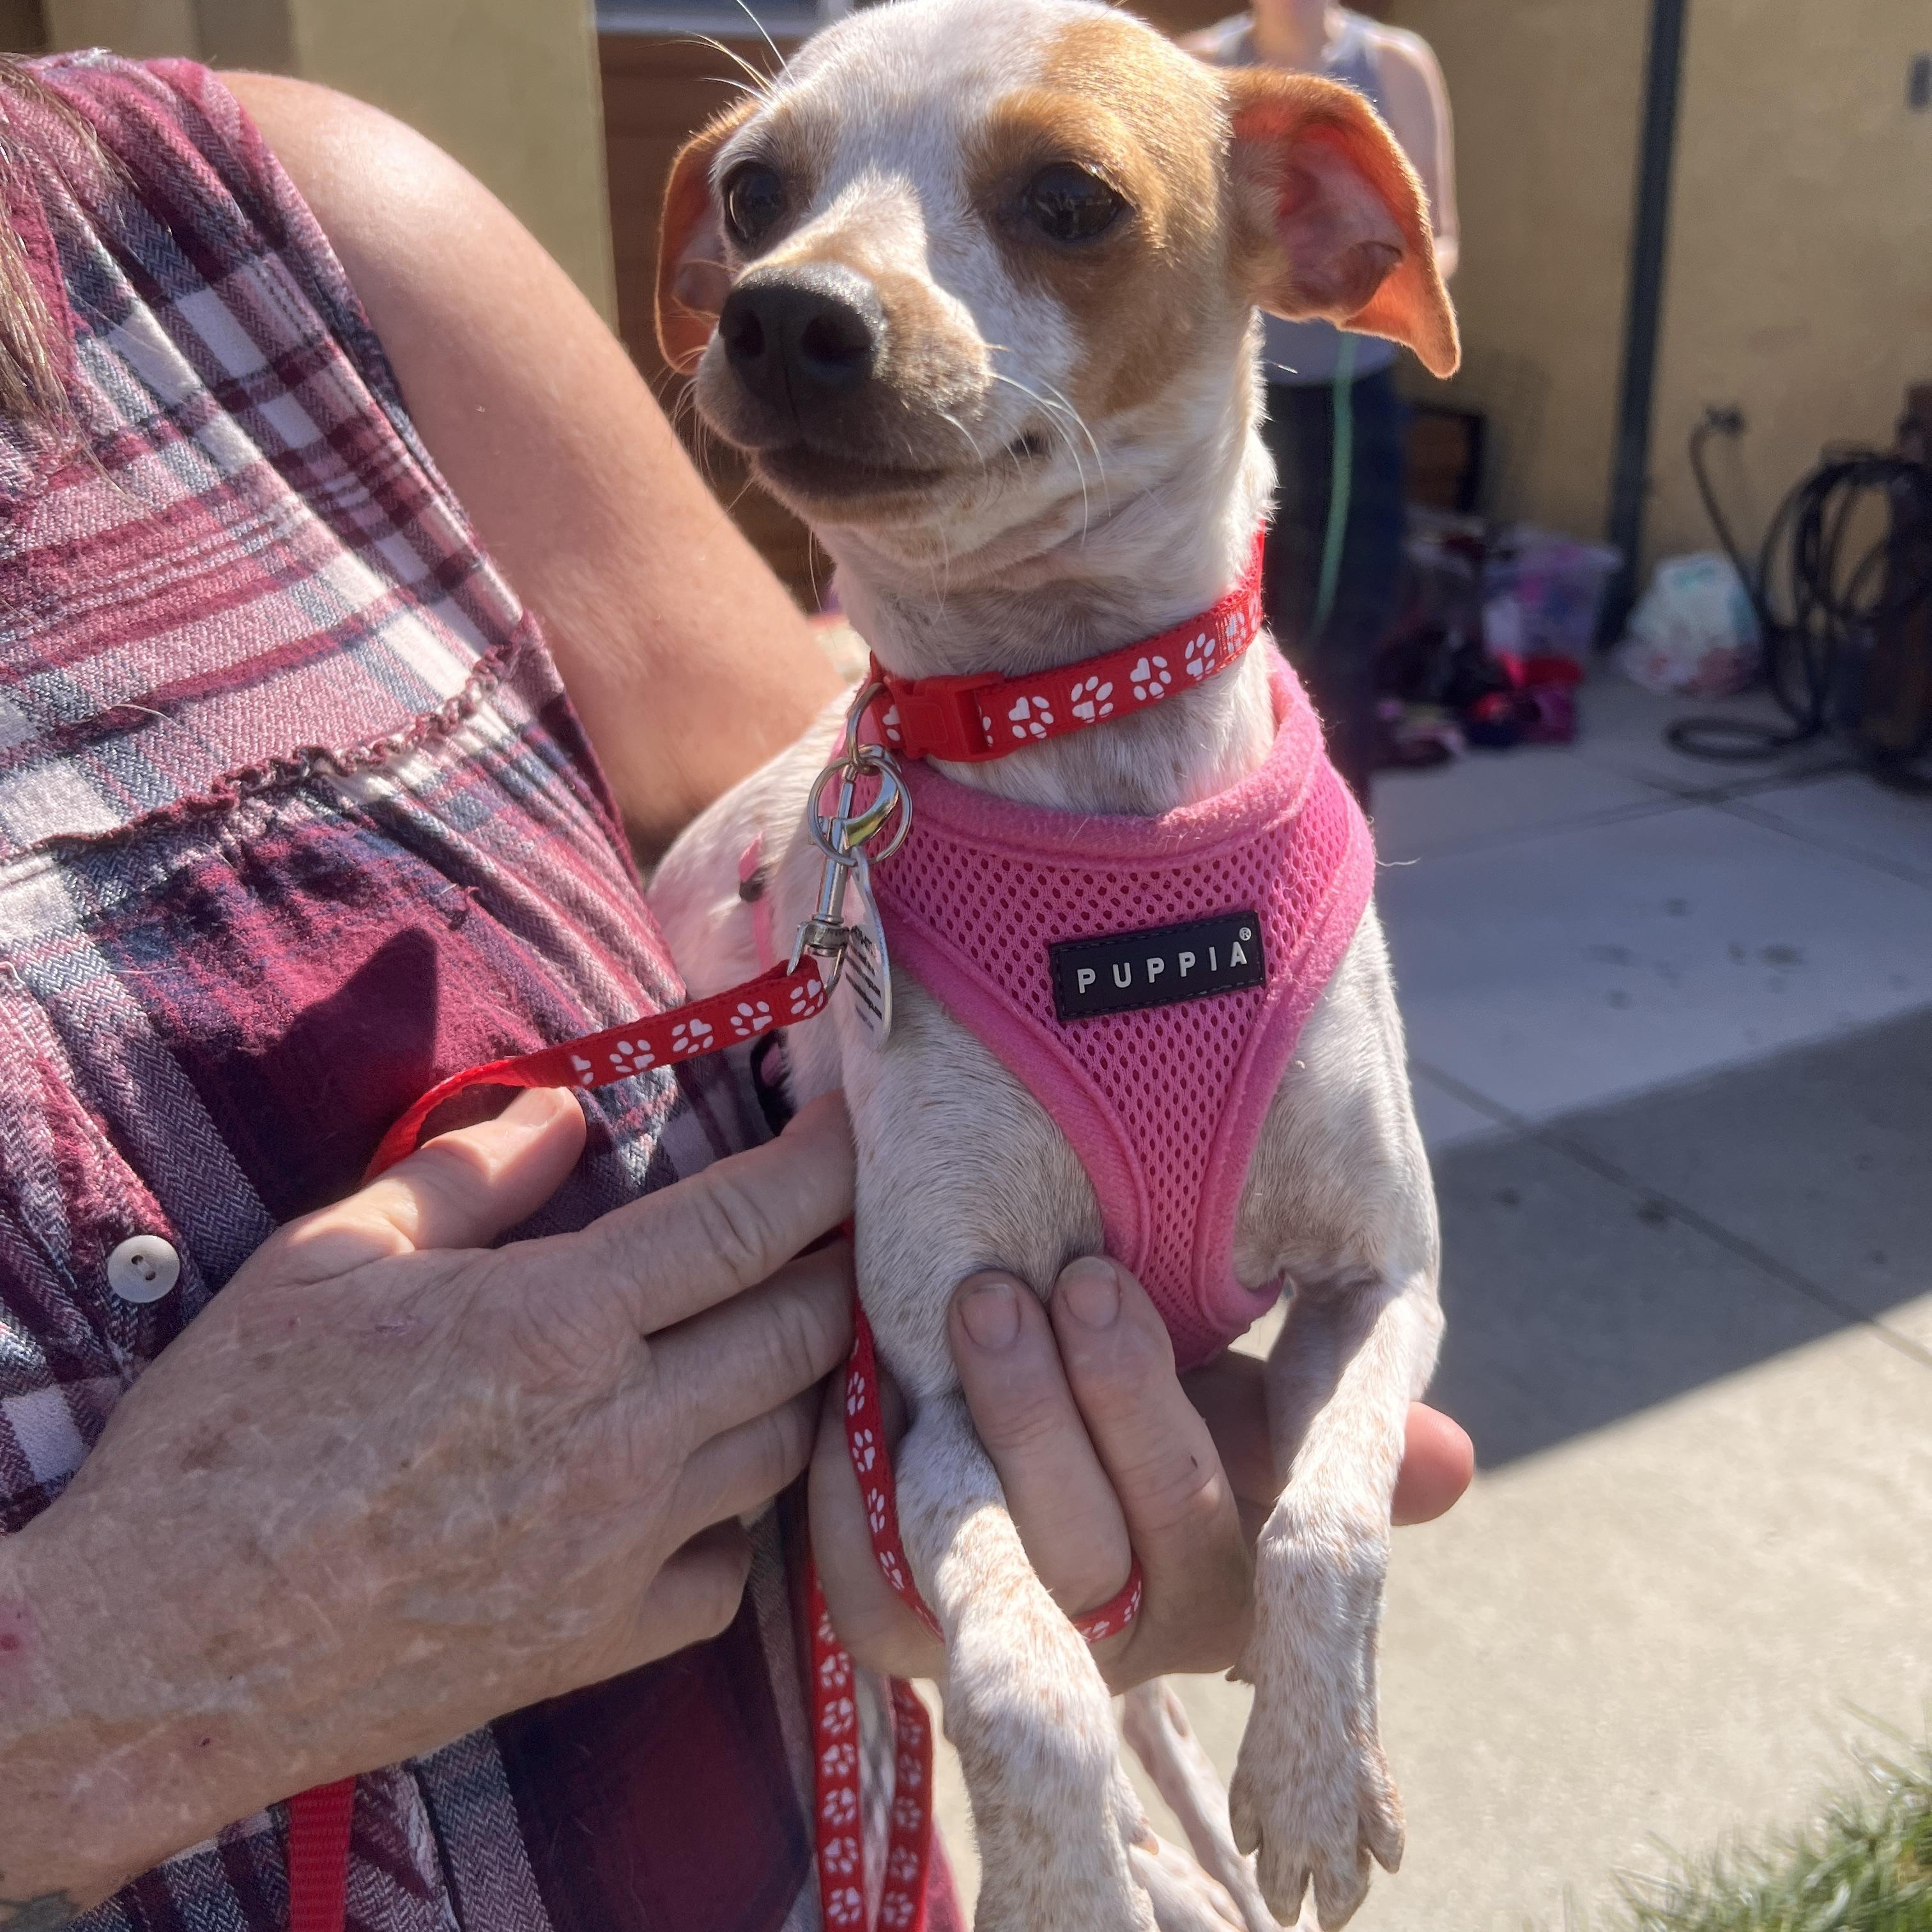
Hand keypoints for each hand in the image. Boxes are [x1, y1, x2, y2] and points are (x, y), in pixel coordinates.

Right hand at [0, 1091, 855, 1913]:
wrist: (163, 1654)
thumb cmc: (229, 1439)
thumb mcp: (327, 1260)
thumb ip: (467, 1174)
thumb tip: (566, 1113)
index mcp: (556, 1324)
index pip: (749, 1223)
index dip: (824, 1165)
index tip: (851, 1129)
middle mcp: (618, 1435)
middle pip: (803, 1329)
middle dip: (836, 1264)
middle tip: (827, 1228)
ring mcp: (622, 1549)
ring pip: (786, 1442)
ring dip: (799, 1380)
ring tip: (773, 1335)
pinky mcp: (603, 1642)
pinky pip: (732, 1569)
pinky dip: (738, 1515)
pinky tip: (697, 1480)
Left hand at [812, 1257, 1469, 1686]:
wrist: (1021, 1358)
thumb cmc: (1158, 1369)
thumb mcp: (1246, 1380)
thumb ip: (1335, 1416)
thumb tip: (1452, 1464)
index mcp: (1223, 1581)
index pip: (1225, 1546)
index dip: (1166, 1433)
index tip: (1103, 1290)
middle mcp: (1123, 1630)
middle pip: (1098, 1554)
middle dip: (1073, 1406)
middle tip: (1055, 1277)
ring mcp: (1013, 1634)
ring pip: (994, 1571)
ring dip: (991, 1427)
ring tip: (979, 1299)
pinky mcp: (912, 1629)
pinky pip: (879, 1604)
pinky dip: (863, 1503)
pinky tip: (868, 1392)